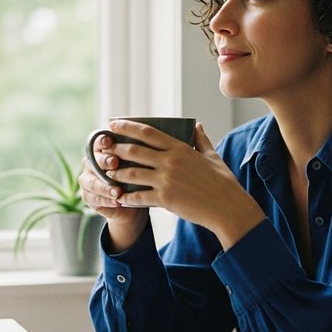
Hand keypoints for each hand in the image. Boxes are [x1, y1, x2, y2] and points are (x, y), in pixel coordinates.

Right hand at [79, 132, 148, 252]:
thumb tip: (190, 127)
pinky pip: (94, 198)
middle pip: (94, 159)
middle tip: (115, 163)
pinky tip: (116, 202)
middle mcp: (94, 162)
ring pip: (92, 180)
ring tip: (117, 190)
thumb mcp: (154, 159)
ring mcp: (90, 179)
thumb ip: (160, 145)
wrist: (137, 203)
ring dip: (105, 185)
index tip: (112, 138)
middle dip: (104, 161)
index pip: (100, 140)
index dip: (104, 139)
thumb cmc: (147, 174)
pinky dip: (105, 200)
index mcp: (105, 148)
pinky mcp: (91, 197)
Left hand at [104, 120, 265, 249]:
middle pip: (134, 151)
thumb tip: (196, 125)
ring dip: (117, 173)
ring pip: (132, 173)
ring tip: (108, 173)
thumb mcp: (212, 156)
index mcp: (180, 148)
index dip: (127, 126)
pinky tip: (119, 197)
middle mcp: (171, 161)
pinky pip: (138, 196)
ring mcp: (166, 180)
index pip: (148, 132)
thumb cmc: (222, 182)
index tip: (113, 123)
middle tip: (104, 149)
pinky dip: (126, 197)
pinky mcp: (165, 199)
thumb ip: (201, 139)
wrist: (228, 208)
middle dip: (115, 149)